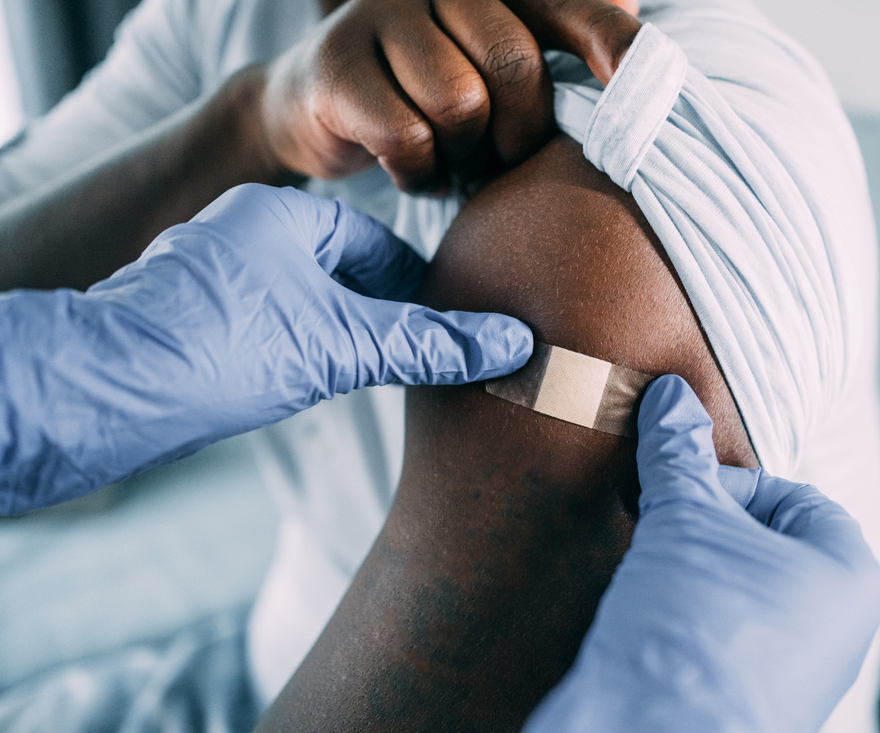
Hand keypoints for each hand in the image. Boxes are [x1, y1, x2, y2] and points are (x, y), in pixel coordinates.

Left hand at [0, 184, 531, 513]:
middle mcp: (248, 234)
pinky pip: (277, 327)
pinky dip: (308, 351)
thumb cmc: (223, 349)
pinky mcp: (201, 322)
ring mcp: (220, 279)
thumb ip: (428, 345)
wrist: (111, 394)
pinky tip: (322, 384)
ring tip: (380, 376)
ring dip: (348, 337)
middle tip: (425, 356)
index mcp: (282, 214)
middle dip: (385, 316)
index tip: (450, 325)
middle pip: (346, 275)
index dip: (420, 289)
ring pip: (311, 304)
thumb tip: (513, 345)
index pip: (378, 244)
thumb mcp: (343, 344)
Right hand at [259, 0, 641, 189]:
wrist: (316, 109)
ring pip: (457, 101)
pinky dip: (418, 171)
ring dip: (461, 154)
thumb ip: (557, 62)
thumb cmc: (428, 99)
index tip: (646, 86)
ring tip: (449, 158)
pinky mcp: (334, 62)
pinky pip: (407, 134)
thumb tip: (641, 64)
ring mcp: (379, 13)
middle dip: (518, 130)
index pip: (570, 2)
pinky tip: (411, 168)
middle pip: (512, 61)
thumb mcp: (497, 79)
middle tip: (502, 157)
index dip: (614, 42)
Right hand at [523, 375, 879, 732]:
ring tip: (649, 577)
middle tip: (659, 529)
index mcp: (851, 576)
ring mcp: (792, 675)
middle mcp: (835, 629)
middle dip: (703, 527)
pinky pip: (717, 638)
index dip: (727, 484)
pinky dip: (681, 619)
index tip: (679, 497)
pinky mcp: (746, 703)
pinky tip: (646, 621)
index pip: (792, 495)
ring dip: (688, 573)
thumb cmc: (697, 634)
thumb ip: (678, 455)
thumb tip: (668, 396)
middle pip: (762, 541)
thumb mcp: (684, 520)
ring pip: (737, 591)